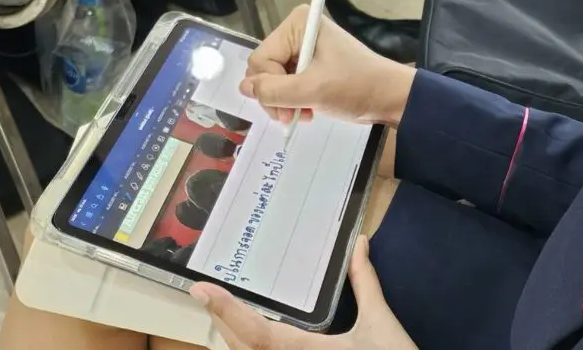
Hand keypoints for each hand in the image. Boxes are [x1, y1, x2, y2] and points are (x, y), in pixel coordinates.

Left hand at [190, 237, 416, 349]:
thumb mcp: (380, 324)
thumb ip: (366, 283)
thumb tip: (360, 244)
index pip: (256, 332)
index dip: (227, 311)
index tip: (201, 290)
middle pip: (242, 349)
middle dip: (224, 321)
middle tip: (207, 294)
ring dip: (235, 339)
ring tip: (225, 313)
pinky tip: (252, 337)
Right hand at [241, 6, 414, 128]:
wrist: (390, 97)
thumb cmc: (355, 87)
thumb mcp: (312, 90)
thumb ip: (274, 91)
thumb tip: (244, 88)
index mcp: (298, 24)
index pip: (261, 59)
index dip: (269, 86)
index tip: (286, 108)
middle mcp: (298, 30)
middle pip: (264, 68)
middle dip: (275, 96)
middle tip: (291, 115)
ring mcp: (303, 47)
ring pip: (273, 79)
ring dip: (284, 101)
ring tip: (303, 114)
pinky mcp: (310, 63)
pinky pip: (286, 82)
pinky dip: (293, 100)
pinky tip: (308, 111)